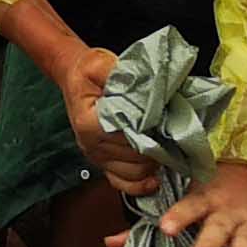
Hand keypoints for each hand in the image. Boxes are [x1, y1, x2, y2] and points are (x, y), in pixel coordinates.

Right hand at [51, 46, 153, 193]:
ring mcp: (96, 156)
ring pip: (134, 173)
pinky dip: (141, 184)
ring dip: (153, 162)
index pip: (128, 136)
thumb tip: (144, 82)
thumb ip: (117, 73)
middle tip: (172, 133)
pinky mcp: (103, 163)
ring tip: (165, 146)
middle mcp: (90, 144)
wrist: (73, 77)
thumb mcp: (99, 62)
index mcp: (89, 122)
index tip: (164, 119)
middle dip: (157, 146)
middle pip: (135, 157)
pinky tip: (154, 177)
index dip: (150, 130)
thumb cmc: (87, 72)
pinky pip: (123, 184)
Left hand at [116, 159, 246, 246]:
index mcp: (201, 200)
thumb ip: (143, 228)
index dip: (177, 217)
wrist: (246, 176)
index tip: (165, 228)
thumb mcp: (177, 204)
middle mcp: (225, 211)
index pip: (187, 208)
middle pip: (216, 227)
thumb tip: (109, 243)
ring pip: (244, 238)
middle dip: (208, 243)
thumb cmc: (204, 198)